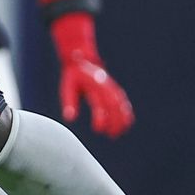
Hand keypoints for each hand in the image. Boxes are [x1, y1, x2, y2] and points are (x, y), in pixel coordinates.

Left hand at [51, 12, 133, 137]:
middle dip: (115, 121)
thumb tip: (70, 119)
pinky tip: (127, 122)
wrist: (82, 59)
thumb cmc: (73, 76)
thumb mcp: (68, 87)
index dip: (101, 117)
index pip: (100, 104)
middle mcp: (106, 86)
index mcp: (94, 85)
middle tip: (112, 135)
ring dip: (123, 118)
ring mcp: (112, 87)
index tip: (98, 129)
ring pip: (121, 103)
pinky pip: (123, 101)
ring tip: (120, 132)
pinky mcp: (114, 89)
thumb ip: (69, 102)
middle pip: (114, 105)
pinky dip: (126, 111)